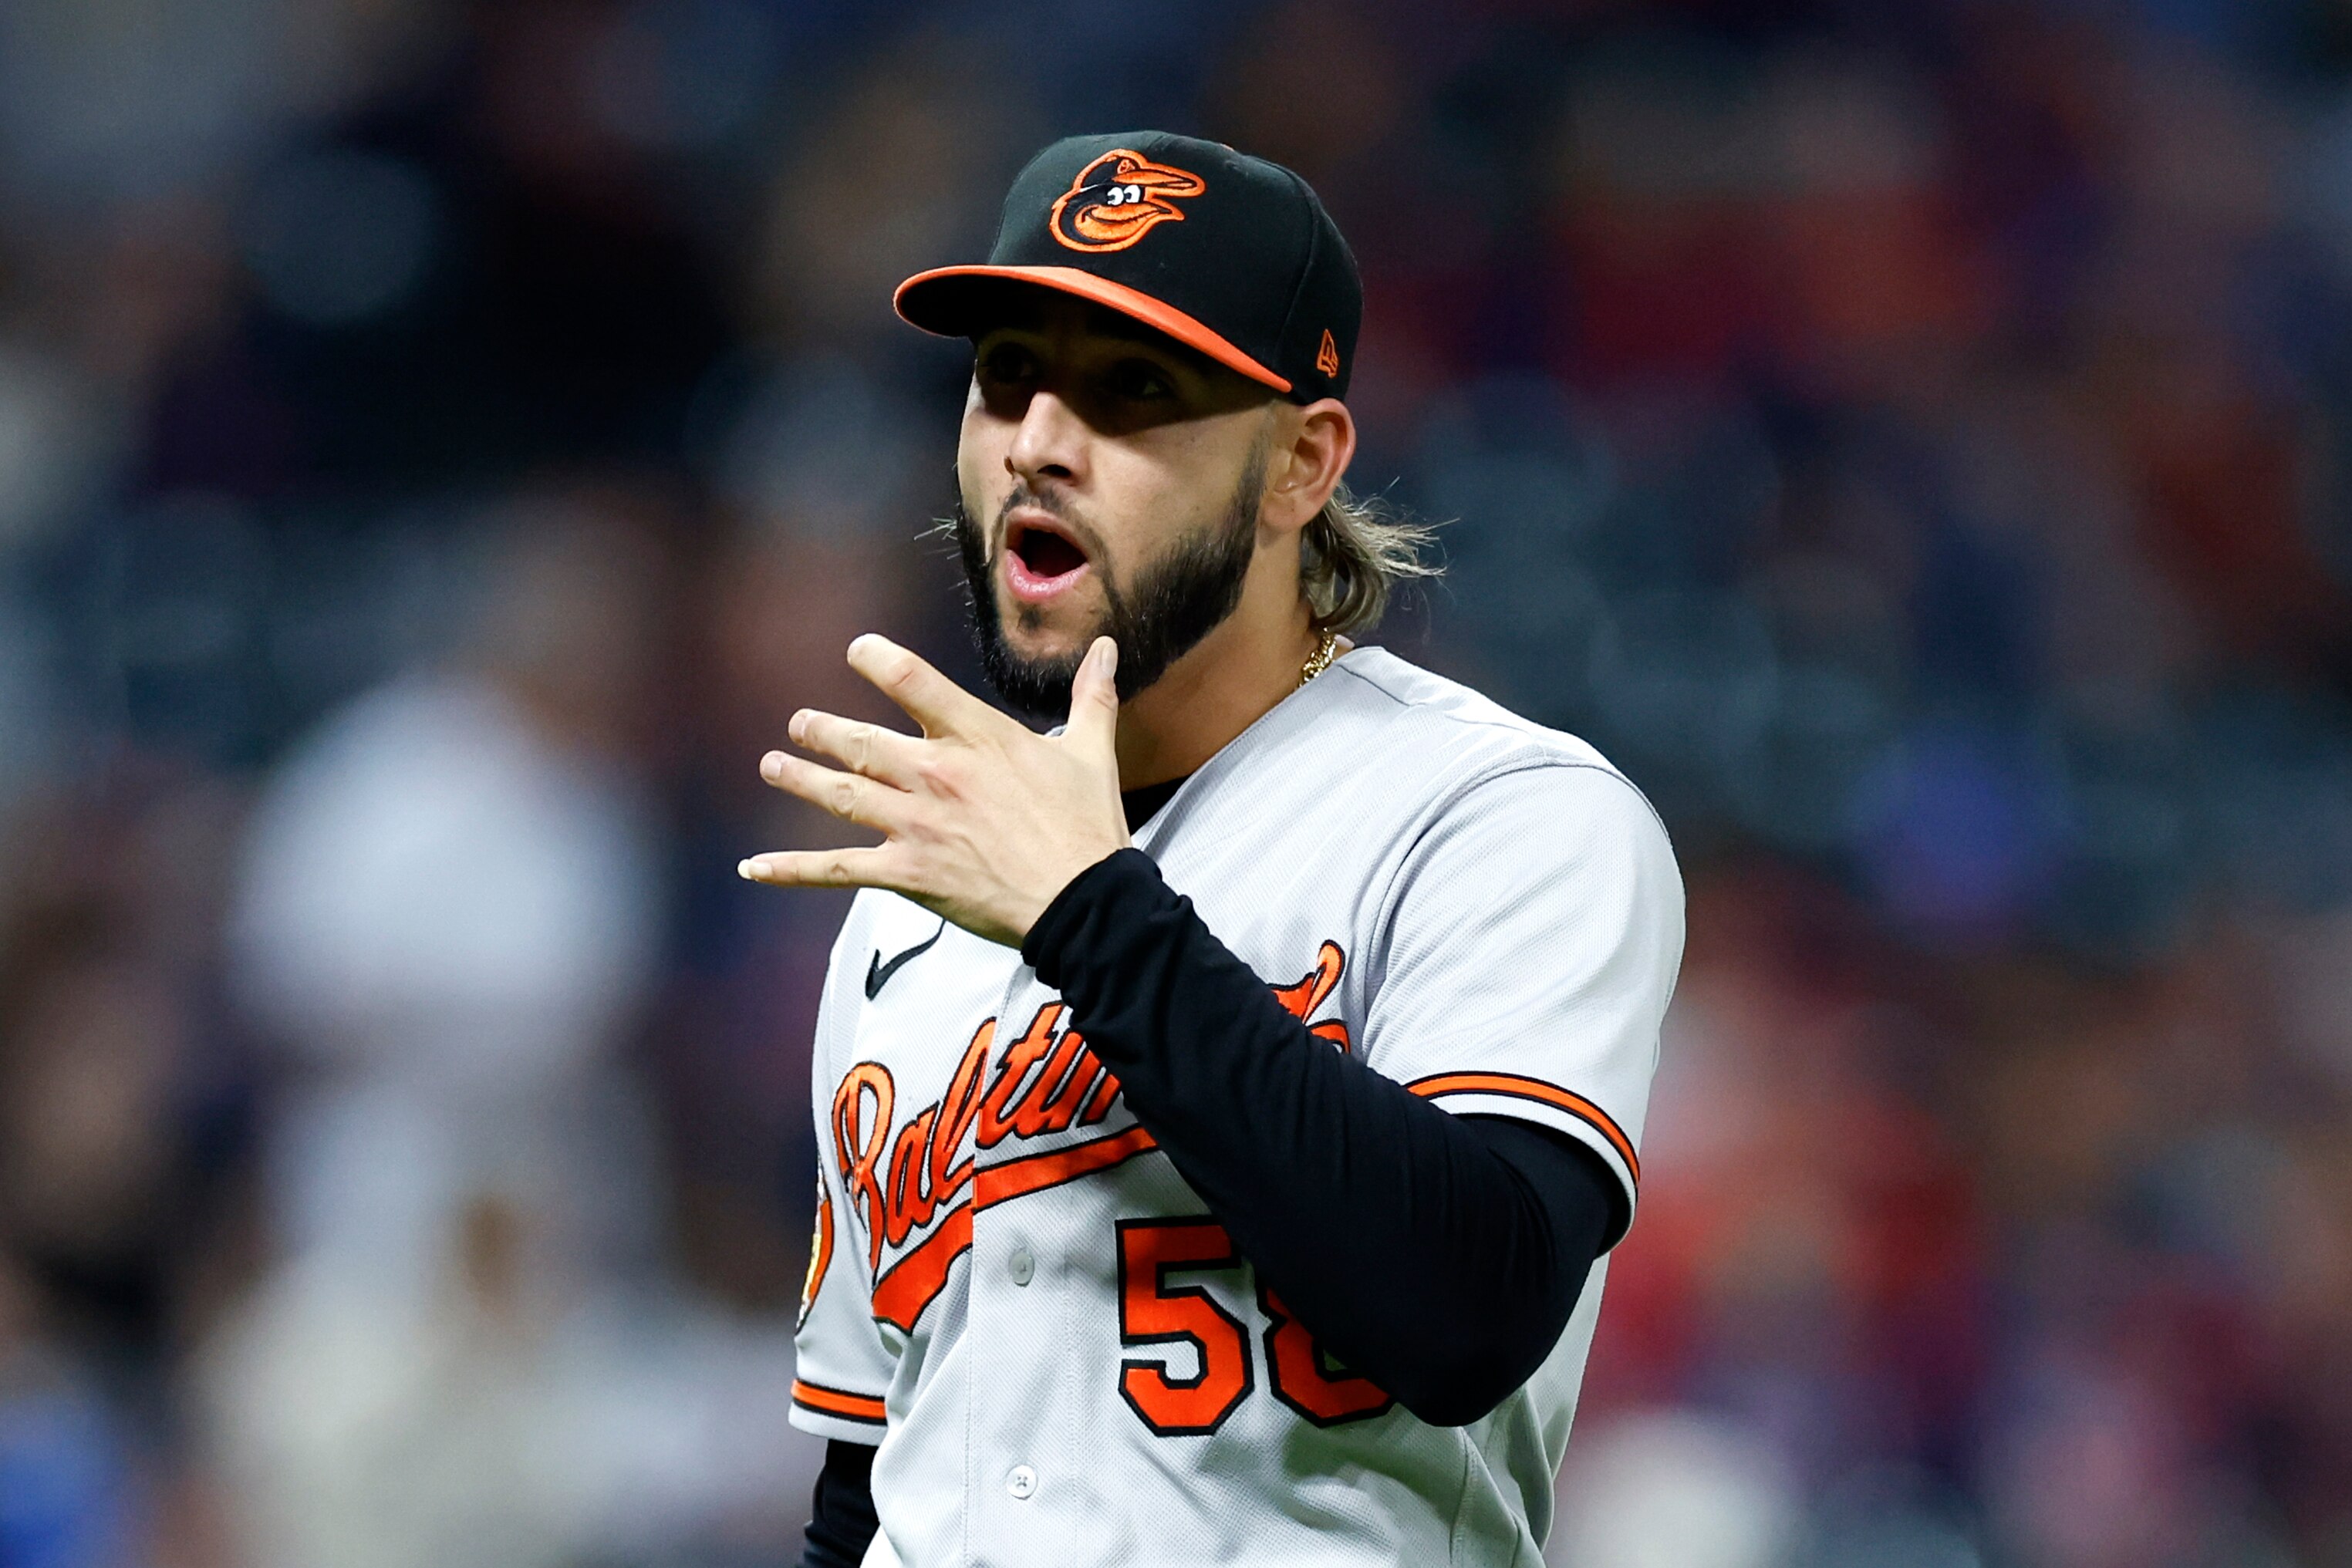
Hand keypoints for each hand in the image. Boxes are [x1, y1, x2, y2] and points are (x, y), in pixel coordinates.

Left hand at [737, 633, 1131, 947]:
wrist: (1084, 903)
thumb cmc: (1088, 828)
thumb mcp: (1092, 753)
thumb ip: (1091, 697)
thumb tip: (1110, 649)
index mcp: (978, 737)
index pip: (912, 680)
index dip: (877, 659)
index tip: (857, 651)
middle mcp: (936, 773)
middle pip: (860, 741)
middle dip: (823, 730)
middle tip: (800, 724)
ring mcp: (916, 824)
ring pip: (841, 795)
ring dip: (800, 779)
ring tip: (772, 766)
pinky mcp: (908, 872)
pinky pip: (836, 869)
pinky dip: (790, 870)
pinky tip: (753, 868)